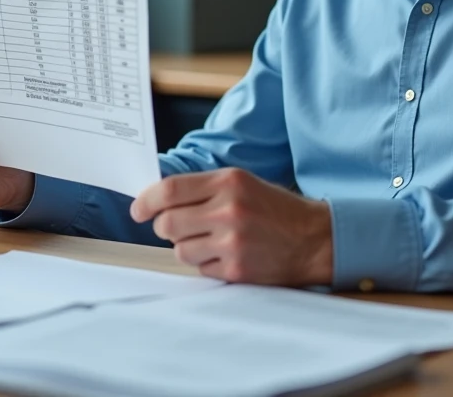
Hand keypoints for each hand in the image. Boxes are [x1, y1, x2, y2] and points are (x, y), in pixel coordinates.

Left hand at [130, 168, 332, 285]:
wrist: (314, 239)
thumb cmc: (274, 209)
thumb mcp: (241, 183)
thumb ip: (202, 189)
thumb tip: (157, 199)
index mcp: (228, 182)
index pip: (170, 190)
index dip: (146, 201)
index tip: (138, 210)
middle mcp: (228, 210)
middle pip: (167, 223)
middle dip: (166, 227)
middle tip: (180, 227)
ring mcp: (232, 242)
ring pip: (179, 249)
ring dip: (187, 247)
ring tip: (211, 241)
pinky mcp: (236, 269)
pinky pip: (200, 269)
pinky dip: (207, 263)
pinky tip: (227, 255)